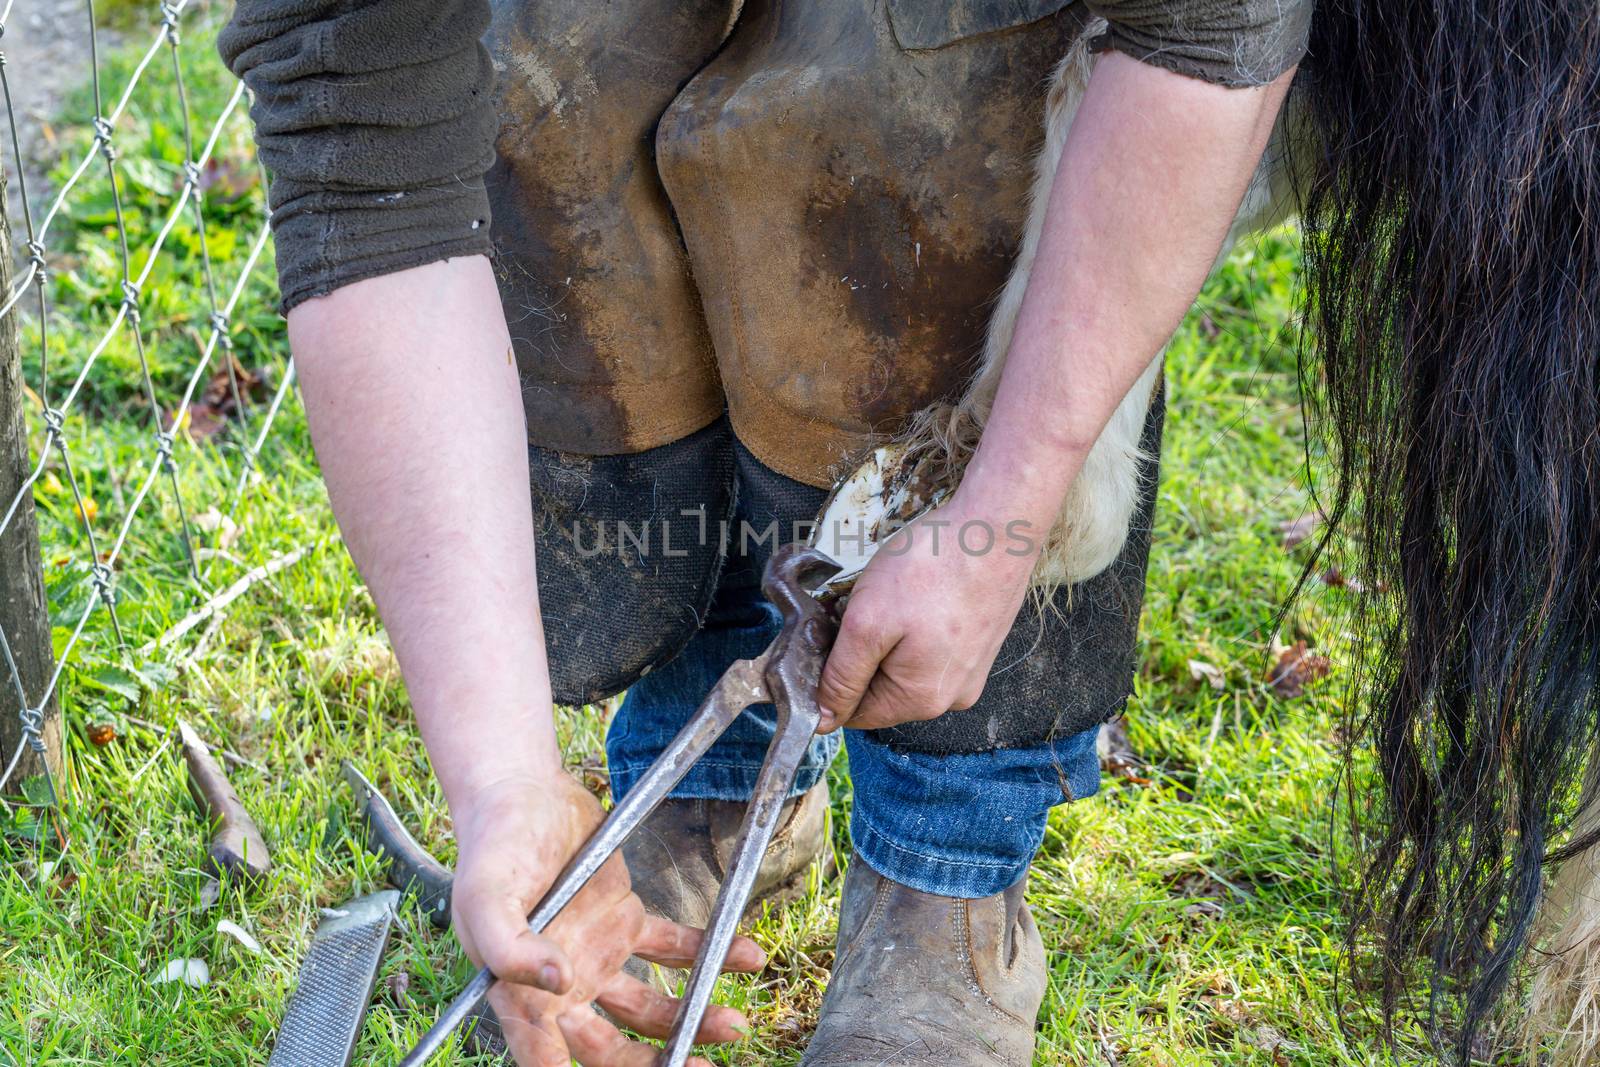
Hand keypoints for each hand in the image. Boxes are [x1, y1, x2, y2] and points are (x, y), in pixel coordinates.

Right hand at [450, 772, 765, 1065]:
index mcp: (521, 994)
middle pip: (610, 1050)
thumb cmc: (492, 850)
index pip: (546, 1059)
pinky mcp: (626, 922)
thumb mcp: (485, 898)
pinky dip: (711, 954)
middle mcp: (563, 987)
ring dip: (692, 1020)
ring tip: (734, 1023)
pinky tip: (746, 957)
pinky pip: (674, 949)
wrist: (522, 793)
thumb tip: (557, 984)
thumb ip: (509, 948)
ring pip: (649, 1011)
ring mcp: (598, 957)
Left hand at [816, 498, 1039, 731]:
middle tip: (863, 606)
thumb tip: (825, 720)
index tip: (829, 634)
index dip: (829, 677)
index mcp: (921, 700)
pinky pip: (930, 650)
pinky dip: (913, 628)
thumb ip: (843, 676)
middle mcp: (950, 697)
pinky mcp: (978, 646)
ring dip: (886, 638)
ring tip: (894, 596)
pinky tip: (916, 596)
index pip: (854, 713)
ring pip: (903, 668)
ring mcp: (969, 672)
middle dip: (861, 653)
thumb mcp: (866, 623)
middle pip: (880, 691)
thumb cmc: (932, 568)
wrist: (997, 528)